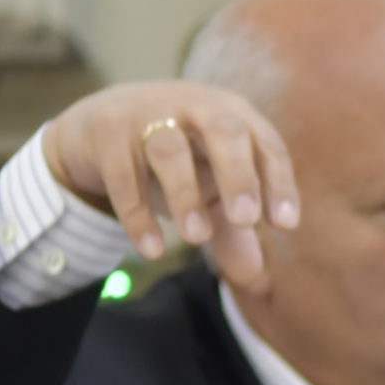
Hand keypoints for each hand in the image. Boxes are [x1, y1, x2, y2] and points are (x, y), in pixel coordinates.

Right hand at [41, 81, 300, 287]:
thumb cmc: (175, 158)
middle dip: (239, 175)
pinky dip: (137, 214)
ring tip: (197, 239)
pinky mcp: (106, 131)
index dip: (279, 181)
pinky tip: (152, 250)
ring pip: (169, 150)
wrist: (98, 125)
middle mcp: (194, 105)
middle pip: (224, 131)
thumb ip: (232, 228)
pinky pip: (123, 174)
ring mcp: (147, 114)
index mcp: (232, 114)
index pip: (266, 143)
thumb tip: (256, 278)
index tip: (286, 225)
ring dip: (185, 195)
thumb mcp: (208, 188)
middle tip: (246, 220)